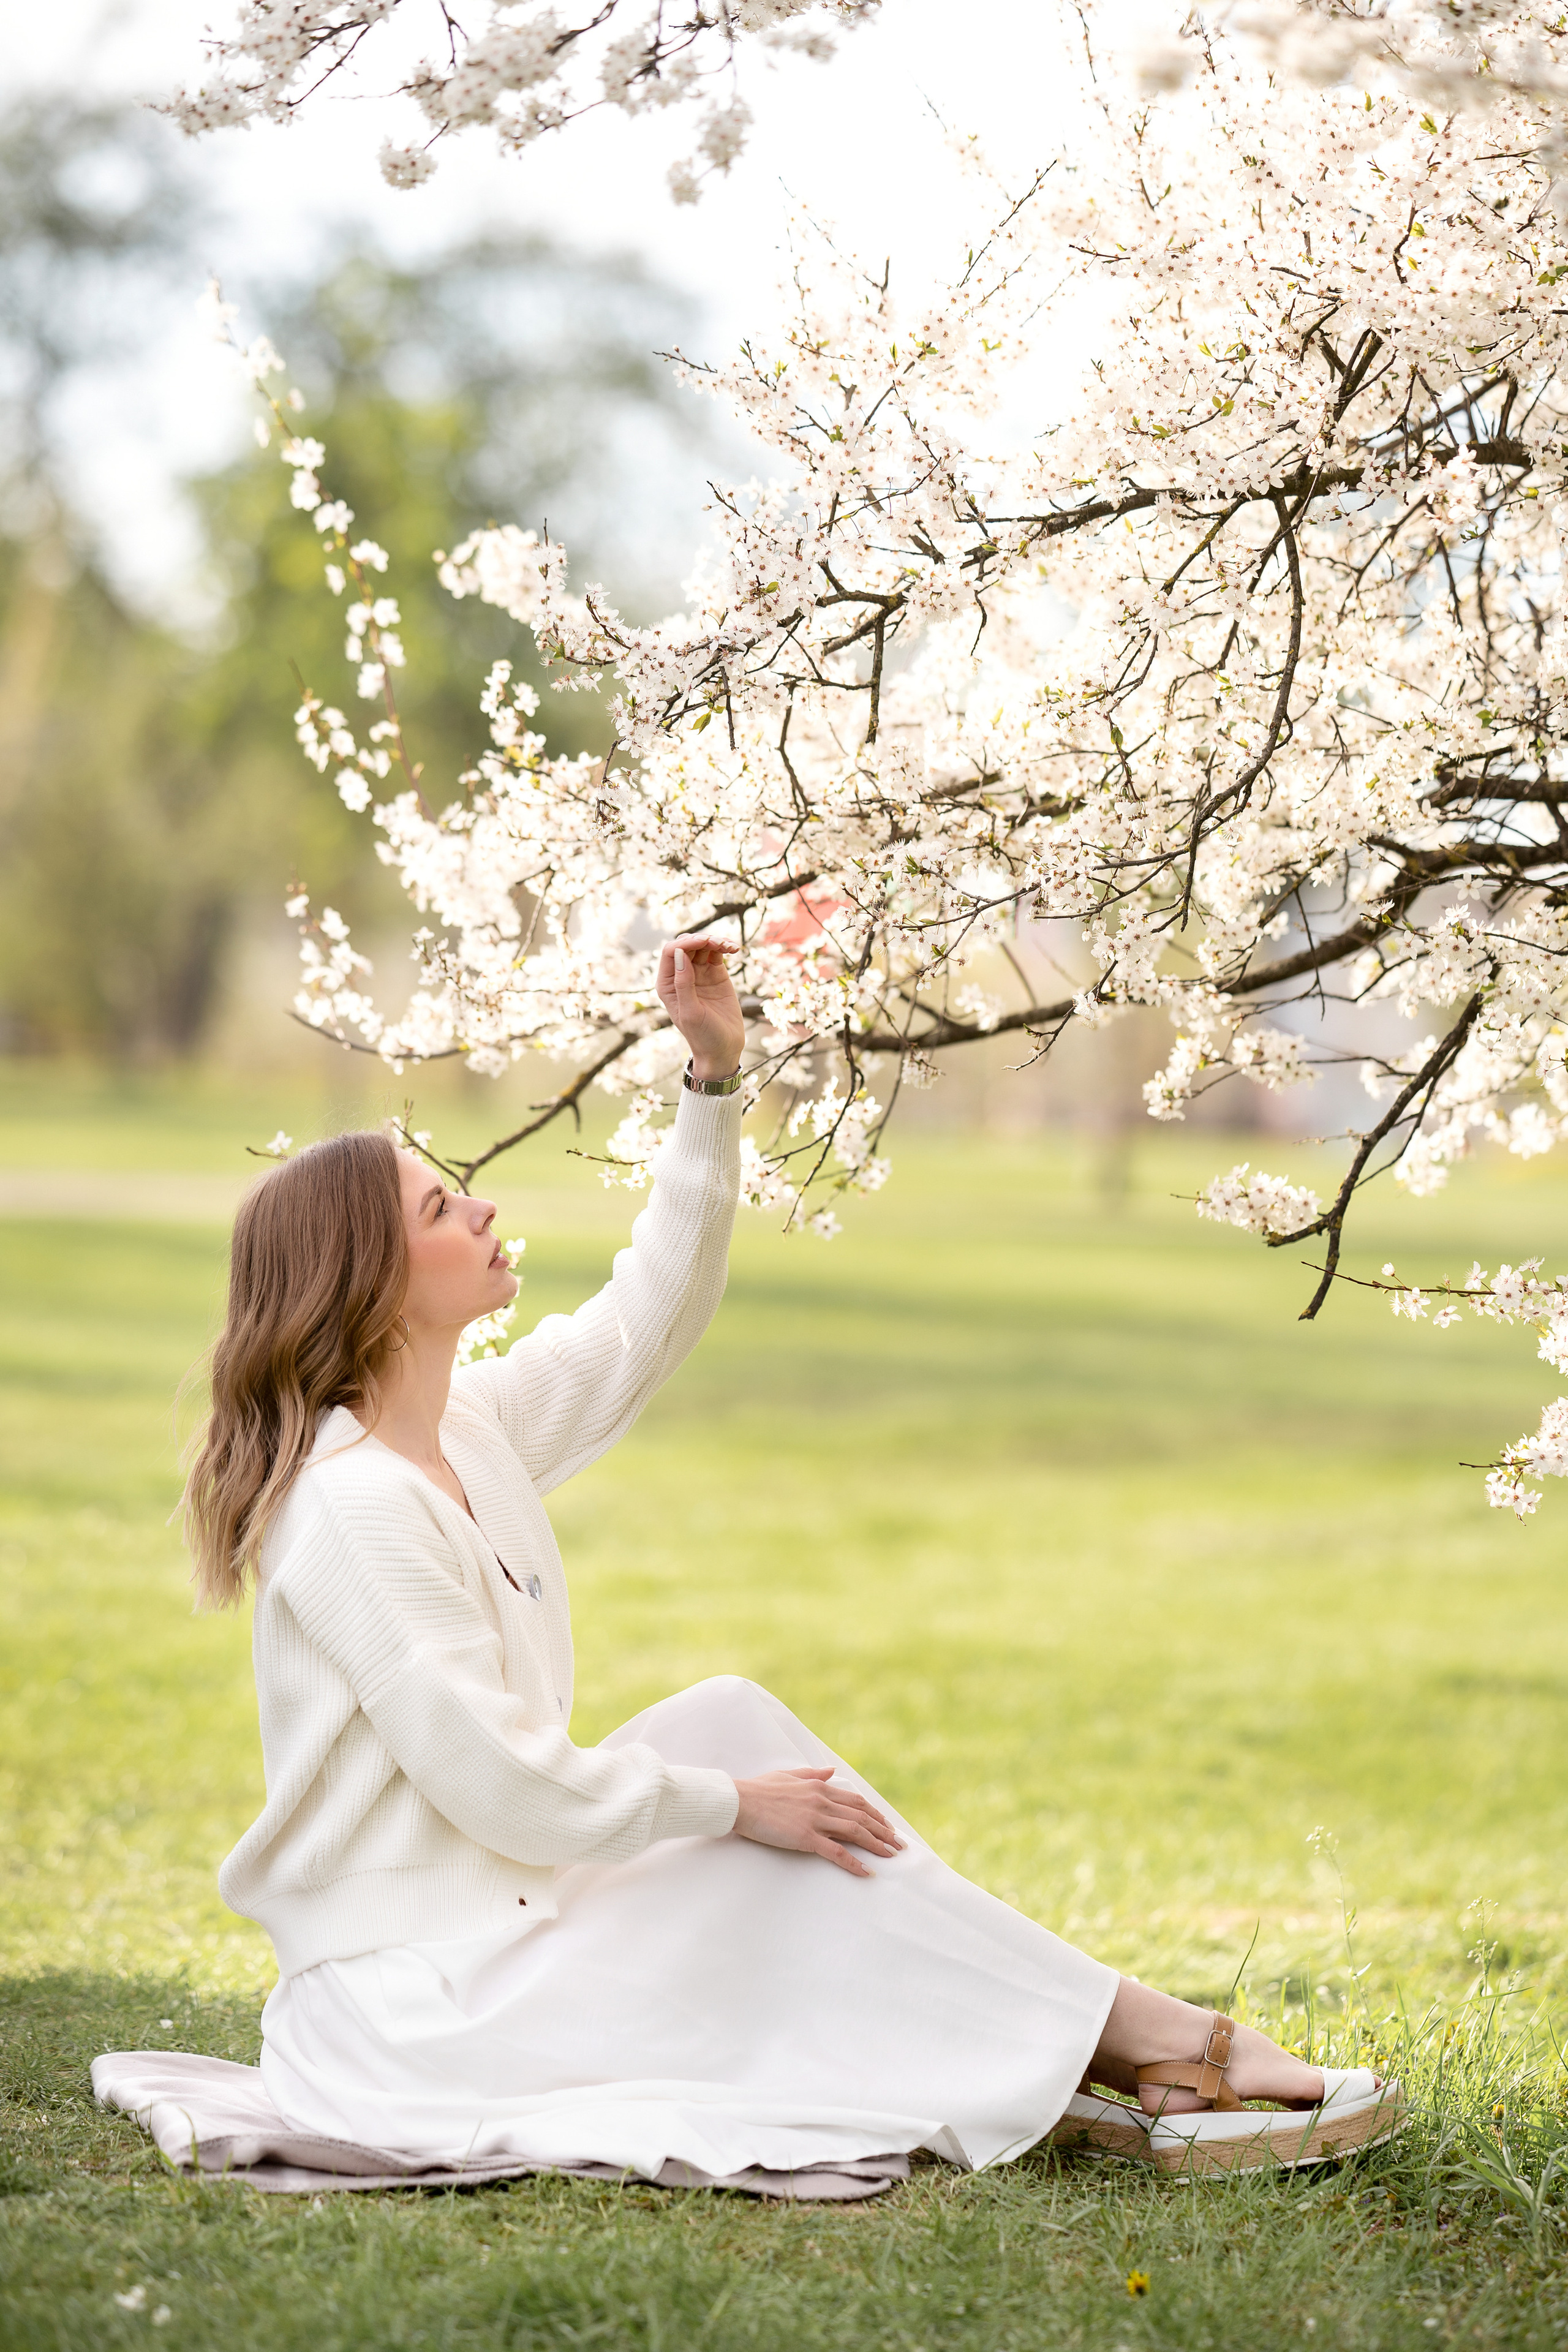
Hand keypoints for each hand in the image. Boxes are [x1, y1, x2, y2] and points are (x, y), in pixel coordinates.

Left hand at [656, 935, 744, 1081]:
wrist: (723, 1049)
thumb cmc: (703, 1036)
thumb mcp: (691, 1013)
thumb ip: (684, 984)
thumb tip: (680, 954)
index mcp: (667, 984)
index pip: (671, 952)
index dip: (686, 942)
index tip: (704, 942)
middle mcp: (680, 975)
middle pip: (686, 944)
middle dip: (702, 939)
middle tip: (719, 943)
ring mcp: (698, 973)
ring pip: (703, 946)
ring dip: (715, 941)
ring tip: (730, 946)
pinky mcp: (715, 974)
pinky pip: (717, 953)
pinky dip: (725, 947)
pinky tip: (734, 949)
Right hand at [730, 1766, 904, 1878]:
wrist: (738, 1801)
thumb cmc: (759, 1789)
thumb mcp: (788, 1775)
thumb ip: (812, 1773)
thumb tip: (831, 1770)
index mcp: (818, 1786)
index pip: (855, 1800)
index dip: (874, 1813)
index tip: (887, 1825)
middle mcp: (821, 1800)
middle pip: (861, 1816)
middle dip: (883, 1830)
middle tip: (899, 1843)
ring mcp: (815, 1819)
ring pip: (855, 1831)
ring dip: (877, 1844)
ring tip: (891, 1855)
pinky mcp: (805, 1837)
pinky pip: (836, 1852)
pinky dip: (854, 1862)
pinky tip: (867, 1871)